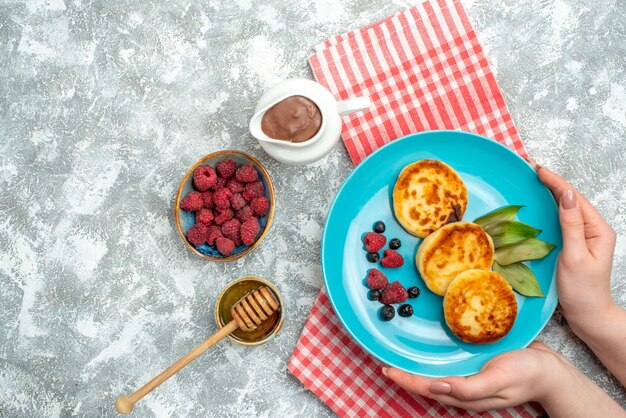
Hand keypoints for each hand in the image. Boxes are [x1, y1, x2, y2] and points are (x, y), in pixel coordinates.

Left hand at [383, 342, 562, 410]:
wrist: (551, 371)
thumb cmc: (527, 374)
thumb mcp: (499, 380)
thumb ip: (469, 388)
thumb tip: (438, 386)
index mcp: (466, 394)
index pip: (427, 388)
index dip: (406, 380)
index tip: (386, 369)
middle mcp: (463, 387)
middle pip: (426, 383)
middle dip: (405, 374)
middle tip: (383, 360)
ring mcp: (469, 377)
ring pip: (435, 374)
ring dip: (416, 366)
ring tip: (397, 355)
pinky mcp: (474, 366)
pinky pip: (448, 364)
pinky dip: (433, 358)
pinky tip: (426, 350)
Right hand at [536, 166, 617, 332]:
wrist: (588, 315)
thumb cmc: (582, 291)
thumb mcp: (575, 257)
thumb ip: (571, 225)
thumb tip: (567, 195)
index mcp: (598, 229)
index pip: (574, 198)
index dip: (556, 182)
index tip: (537, 169)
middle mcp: (593, 229)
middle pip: (571, 199)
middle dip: (552, 182)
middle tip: (531, 169)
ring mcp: (584, 236)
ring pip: (566, 208)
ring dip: (551, 193)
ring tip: (534, 180)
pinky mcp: (575, 244)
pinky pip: (562, 220)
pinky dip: (550, 208)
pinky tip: (540, 204)